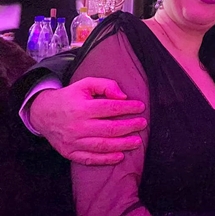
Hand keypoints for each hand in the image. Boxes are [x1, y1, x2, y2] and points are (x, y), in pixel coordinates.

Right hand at [29, 77, 146, 165]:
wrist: (43, 113)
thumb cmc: (69, 97)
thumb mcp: (85, 84)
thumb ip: (105, 85)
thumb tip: (123, 96)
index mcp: (82, 108)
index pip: (110, 108)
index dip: (128, 108)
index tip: (140, 107)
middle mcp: (78, 126)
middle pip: (110, 129)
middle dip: (130, 127)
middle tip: (142, 124)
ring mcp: (73, 142)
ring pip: (102, 145)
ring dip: (122, 145)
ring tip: (137, 142)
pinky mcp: (70, 152)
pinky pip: (90, 159)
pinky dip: (106, 159)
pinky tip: (119, 156)